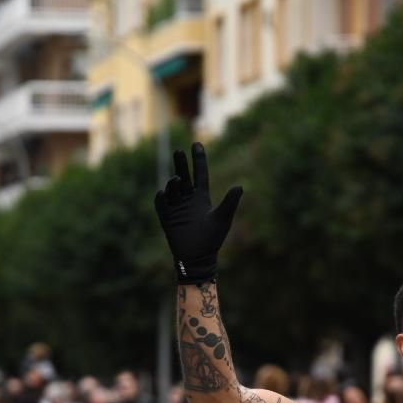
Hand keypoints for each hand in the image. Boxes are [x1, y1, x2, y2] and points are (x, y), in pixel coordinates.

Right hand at [153, 142, 242, 284]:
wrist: (198, 257)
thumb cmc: (212, 239)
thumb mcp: (222, 218)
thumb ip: (230, 202)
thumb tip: (240, 186)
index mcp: (202, 197)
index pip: (200, 174)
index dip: (198, 159)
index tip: (197, 144)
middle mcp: (188, 199)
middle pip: (183, 176)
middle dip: (181, 164)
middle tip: (179, 151)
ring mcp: (176, 208)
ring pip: (172, 188)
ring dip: (173, 182)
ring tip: (177, 180)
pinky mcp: (167, 218)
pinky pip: (161, 204)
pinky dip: (162, 198)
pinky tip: (164, 193)